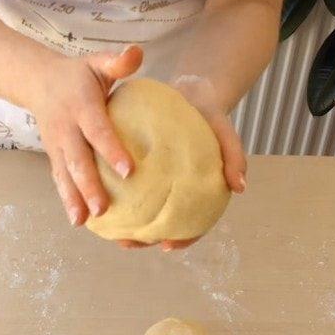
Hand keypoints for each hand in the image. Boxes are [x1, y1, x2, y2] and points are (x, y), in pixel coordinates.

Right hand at [30, 46, 143, 226]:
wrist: (37, 81)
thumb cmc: (78, 74)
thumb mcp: (96, 62)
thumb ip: (117, 61)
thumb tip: (137, 53)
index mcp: (81, 106)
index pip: (97, 130)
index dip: (111, 150)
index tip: (129, 171)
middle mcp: (66, 129)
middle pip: (77, 160)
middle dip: (88, 185)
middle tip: (103, 208)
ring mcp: (56, 145)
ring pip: (64, 174)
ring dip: (73, 198)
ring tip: (83, 221)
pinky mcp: (52, 155)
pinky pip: (59, 179)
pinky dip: (66, 199)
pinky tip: (77, 220)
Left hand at [116, 75, 246, 251]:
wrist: (191, 89)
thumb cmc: (209, 115)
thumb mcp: (225, 131)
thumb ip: (234, 156)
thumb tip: (240, 187)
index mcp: (194, 190)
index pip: (192, 224)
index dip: (182, 238)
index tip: (168, 245)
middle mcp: (172, 189)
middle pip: (158, 222)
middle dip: (142, 238)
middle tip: (127, 242)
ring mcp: (152, 180)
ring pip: (136, 208)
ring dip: (121, 222)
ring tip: (106, 228)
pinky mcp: (134, 165)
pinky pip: (121, 182)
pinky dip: (110, 189)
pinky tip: (95, 191)